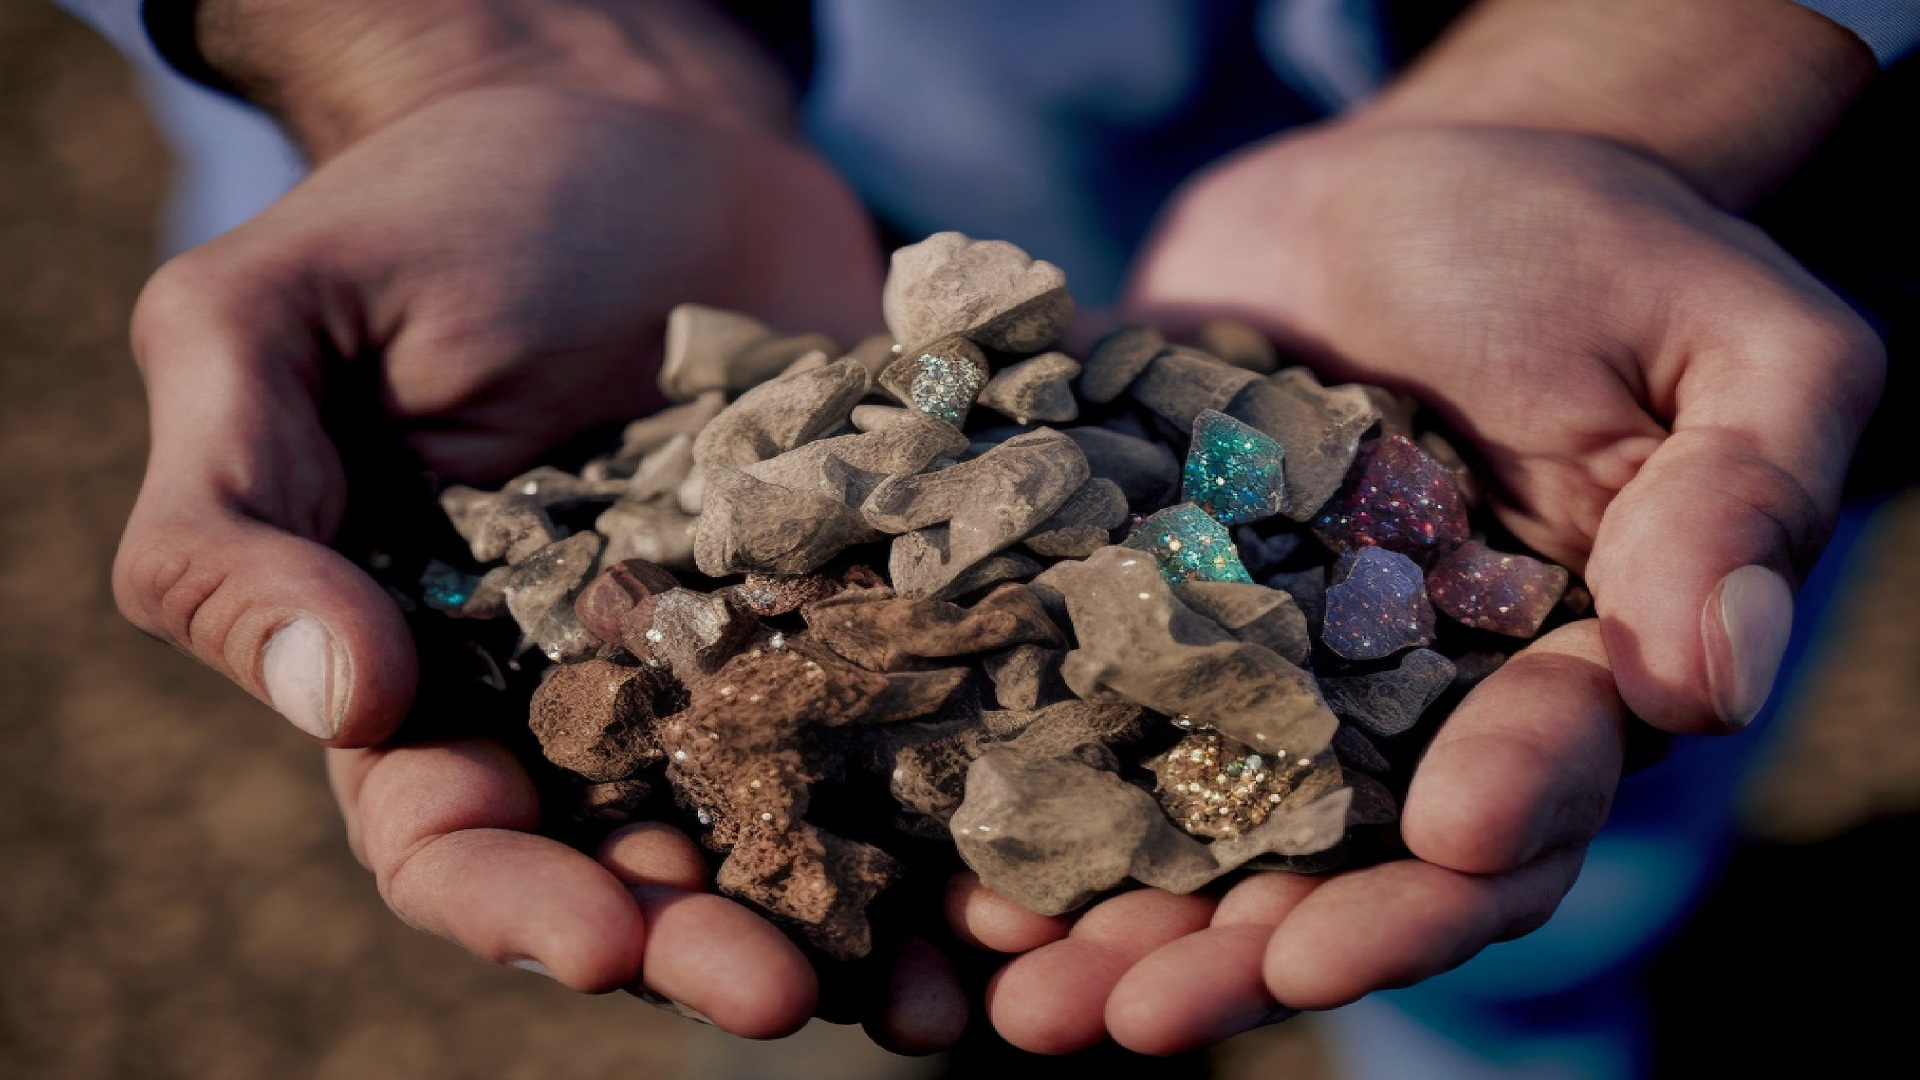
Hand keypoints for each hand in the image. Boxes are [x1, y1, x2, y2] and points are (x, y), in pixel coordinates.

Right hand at [110, 0, 890, 1036]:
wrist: (627, 119)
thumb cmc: (428, 213)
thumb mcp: (267, 328)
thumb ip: (241, 518)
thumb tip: (331, 703)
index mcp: (427, 670)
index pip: (447, 833)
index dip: (515, 902)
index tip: (598, 936)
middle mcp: (588, 697)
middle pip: (639, 865)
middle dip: (706, 939)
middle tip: (788, 994)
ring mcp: (741, 655)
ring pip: (794, 827)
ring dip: (858, 927)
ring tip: (943, 997)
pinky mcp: (861, 596)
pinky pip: (913, 716)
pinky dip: (965, 800)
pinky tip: (1030, 874)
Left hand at [952, 48, 1882, 1054]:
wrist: (1420, 178)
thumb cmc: (1605, 255)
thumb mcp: (1733, 353)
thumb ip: (1737, 510)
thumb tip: (1710, 682)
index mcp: (1548, 694)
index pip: (1513, 821)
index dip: (1454, 871)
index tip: (1411, 864)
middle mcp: (1396, 715)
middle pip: (1323, 870)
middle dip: (1239, 950)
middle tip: (1140, 1016)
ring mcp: (1256, 665)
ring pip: (1186, 824)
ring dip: (1108, 917)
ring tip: (1019, 990)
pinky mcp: (1146, 596)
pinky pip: (1085, 709)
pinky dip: (1024, 784)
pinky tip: (951, 860)